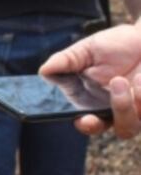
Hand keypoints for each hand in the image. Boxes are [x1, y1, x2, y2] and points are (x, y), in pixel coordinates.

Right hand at [40, 23, 140, 137]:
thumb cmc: (116, 45)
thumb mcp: (87, 50)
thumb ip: (66, 61)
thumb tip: (43, 70)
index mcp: (93, 102)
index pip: (87, 121)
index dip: (85, 124)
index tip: (84, 119)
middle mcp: (116, 110)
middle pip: (114, 129)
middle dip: (106, 120)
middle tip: (101, 104)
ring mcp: (137, 109)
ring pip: (130, 126)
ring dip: (125, 106)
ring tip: (126, 79)